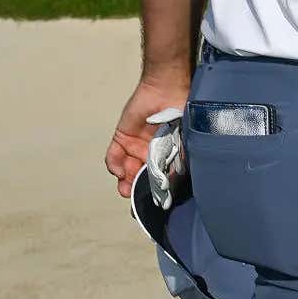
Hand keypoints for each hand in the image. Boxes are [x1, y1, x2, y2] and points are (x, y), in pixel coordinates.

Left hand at [105, 71, 189, 197]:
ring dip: (124, 180)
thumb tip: (165, 192)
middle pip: (139, 179)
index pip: (158, 182)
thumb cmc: (181, 115)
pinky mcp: (121, 138)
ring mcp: (136, 147)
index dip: (152, 195)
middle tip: (134, 194)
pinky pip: (113, 157)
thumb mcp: (183, 146)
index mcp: (168, 159)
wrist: (166, 91)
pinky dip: (114, 165)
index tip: (146, 207)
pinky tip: (119, 168)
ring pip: (126, 171)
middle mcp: (151, 156)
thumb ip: (174, 168)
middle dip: (135, 189)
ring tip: (126, 183)